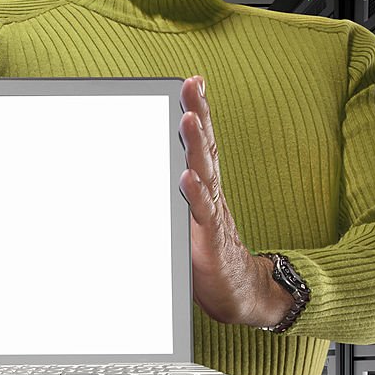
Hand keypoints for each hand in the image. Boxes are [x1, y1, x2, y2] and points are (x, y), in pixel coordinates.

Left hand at [178, 76, 294, 328]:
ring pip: (204, 173)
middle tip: (190, 87)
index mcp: (203, 187)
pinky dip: (195, 195)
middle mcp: (210, 194)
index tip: (189, 84)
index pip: (200, 145)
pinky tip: (187, 178)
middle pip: (204, 148)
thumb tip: (139, 179)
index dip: (197, 113)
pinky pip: (203, 213)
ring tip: (188, 119)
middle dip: (197, 115)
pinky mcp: (210, 239)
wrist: (235, 290)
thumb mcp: (181, 220)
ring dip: (196, 146)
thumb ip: (168, 199)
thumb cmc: (205, 254)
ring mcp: (211, 214)